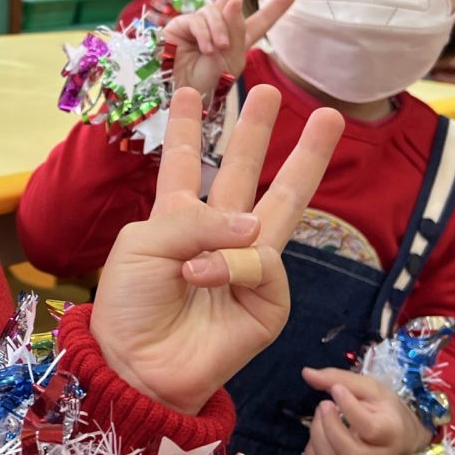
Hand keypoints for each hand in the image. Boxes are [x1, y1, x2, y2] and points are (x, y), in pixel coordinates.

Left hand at [91, 84, 343, 413]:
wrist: (136, 363)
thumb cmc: (129, 304)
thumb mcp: (144, 242)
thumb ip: (194, 218)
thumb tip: (252, 224)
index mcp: (175, 218)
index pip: (184, 163)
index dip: (187, 129)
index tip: (191, 91)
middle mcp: (214, 234)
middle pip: (243, 172)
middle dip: (257, 132)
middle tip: (272, 91)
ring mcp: (245, 266)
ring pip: (284, 203)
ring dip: (306, 158)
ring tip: (326, 119)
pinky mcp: (267, 301)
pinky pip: (260, 263)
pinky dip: (230, 265)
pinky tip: (202, 276)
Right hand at [161, 0, 294, 101]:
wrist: (184, 94)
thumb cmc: (209, 82)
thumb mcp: (232, 60)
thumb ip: (236, 30)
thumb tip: (235, 0)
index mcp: (238, 39)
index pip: (261, 20)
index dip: (275, 7)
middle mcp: (220, 27)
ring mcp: (200, 24)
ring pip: (216, 12)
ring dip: (219, 30)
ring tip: (216, 50)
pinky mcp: (181, 24)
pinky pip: (198, 20)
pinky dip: (205, 34)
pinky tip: (205, 48)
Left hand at [301, 368, 434, 454]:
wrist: (400, 436)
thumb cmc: (384, 408)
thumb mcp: (368, 387)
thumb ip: (339, 378)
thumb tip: (306, 373)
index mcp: (391, 432)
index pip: (369, 429)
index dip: (349, 408)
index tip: (337, 391)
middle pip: (348, 453)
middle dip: (328, 426)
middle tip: (325, 405)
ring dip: (317, 436)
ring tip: (321, 417)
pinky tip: (317, 438)